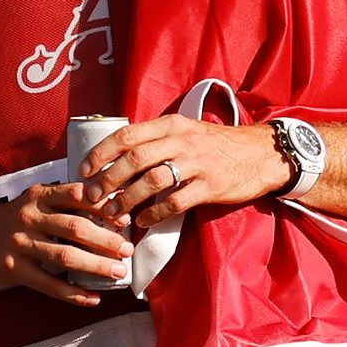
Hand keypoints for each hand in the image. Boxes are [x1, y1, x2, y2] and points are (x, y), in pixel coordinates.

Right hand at [0, 184, 134, 307]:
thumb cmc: (11, 219)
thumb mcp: (34, 200)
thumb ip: (65, 202)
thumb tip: (111, 210)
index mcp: (38, 196)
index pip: (77, 196)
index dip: (104, 208)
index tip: (124, 219)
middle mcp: (29, 217)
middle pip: (75, 227)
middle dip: (106, 240)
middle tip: (127, 249)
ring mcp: (20, 244)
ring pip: (65, 256)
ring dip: (96, 266)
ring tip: (117, 272)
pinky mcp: (14, 269)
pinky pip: (49, 284)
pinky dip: (73, 293)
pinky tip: (92, 298)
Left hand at [75, 116, 291, 229]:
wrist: (262, 153)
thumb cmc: (218, 144)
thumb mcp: (187, 131)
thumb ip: (157, 139)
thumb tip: (118, 157)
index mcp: (172, 125)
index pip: (128, 134)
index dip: (101, 152)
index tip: (84, 170)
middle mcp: (182, 141)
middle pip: (135, 157)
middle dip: (109, 179)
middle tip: (93, 197)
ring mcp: (198, 163)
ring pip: (153, 180)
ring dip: (128, 199)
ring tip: (114, 213)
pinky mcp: (211, 186)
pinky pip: (176, 202)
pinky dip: (155, 213)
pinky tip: (143, 221)